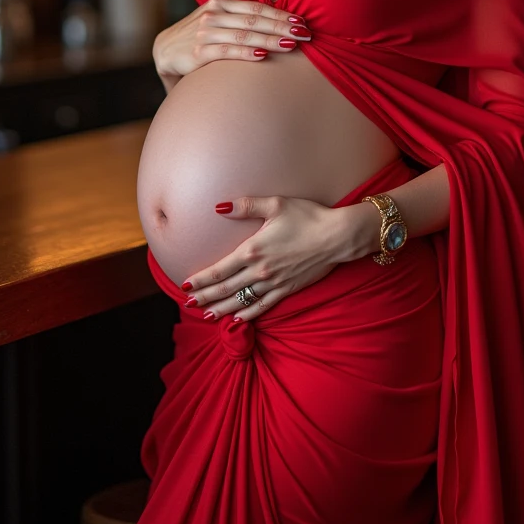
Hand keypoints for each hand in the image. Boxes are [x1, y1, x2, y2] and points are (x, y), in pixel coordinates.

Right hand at [152, 0, 311, 91]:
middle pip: (255, 20)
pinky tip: (262, 55)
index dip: (281, 14)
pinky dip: (246, 52)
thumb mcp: (218, 21)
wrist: (164, 51)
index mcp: (220, 3)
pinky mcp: (197, 52)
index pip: (257, 8)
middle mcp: (213, 15)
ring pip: (244, 34)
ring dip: (270, 39)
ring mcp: (205, 33)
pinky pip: (227, 51)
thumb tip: (278, 24)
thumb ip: (241, 19)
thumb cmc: (200, 37)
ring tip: (291, 44)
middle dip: (282, 27)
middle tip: (305, 34)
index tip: (303, 22)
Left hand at [181, 194, 347, 322]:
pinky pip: (263, 306)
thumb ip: (246, 206)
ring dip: (222, 308)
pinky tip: (238, 318)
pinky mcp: (288, 289)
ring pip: (241, 300)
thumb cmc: (308, 217)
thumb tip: (219, 207)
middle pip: (226, 288)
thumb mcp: (276, 205)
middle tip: (189, 303)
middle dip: (205, 297)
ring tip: (207, 315)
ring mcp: (274, 283)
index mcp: (253, 250)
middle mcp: (260, 270)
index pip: (219, 269)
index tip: (186, 285)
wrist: (337, 236)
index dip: (201, 279)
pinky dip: (247, 314)